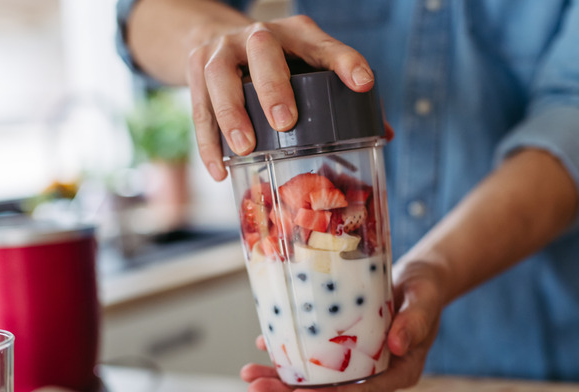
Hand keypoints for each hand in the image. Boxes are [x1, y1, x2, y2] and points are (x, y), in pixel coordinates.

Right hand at [186, 15, 375, 180]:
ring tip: (245, 148)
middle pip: (263, 51)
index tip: (363, 84)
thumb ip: (341, 95)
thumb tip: (383, 135)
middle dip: (273, 87)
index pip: (324, 45)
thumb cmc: (277, 63)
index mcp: (296, 35)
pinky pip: (198, 106)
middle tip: (285, 122)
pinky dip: (208, 141)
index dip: (345, 62)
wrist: (216, 38)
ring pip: (220, 77)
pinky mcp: (196, 70)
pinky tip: (220, 169)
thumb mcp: (308, 65)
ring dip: (231, 113)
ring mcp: (222, 51)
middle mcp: (258, 36)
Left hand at [240, 261, 447, 391]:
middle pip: (328, 389)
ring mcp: (356, 359)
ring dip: (280, 376)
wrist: (419, 278)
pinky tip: (265, 344)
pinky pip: (313, 352)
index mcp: (397, 372)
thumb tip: (399, 345)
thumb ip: (415, 321)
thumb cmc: (425, 290)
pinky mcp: (343, 343)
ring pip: (315, 374)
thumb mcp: (425, 301)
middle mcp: (373, 371)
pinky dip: (289, 349)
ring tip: (249, 373)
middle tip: (255, 388)